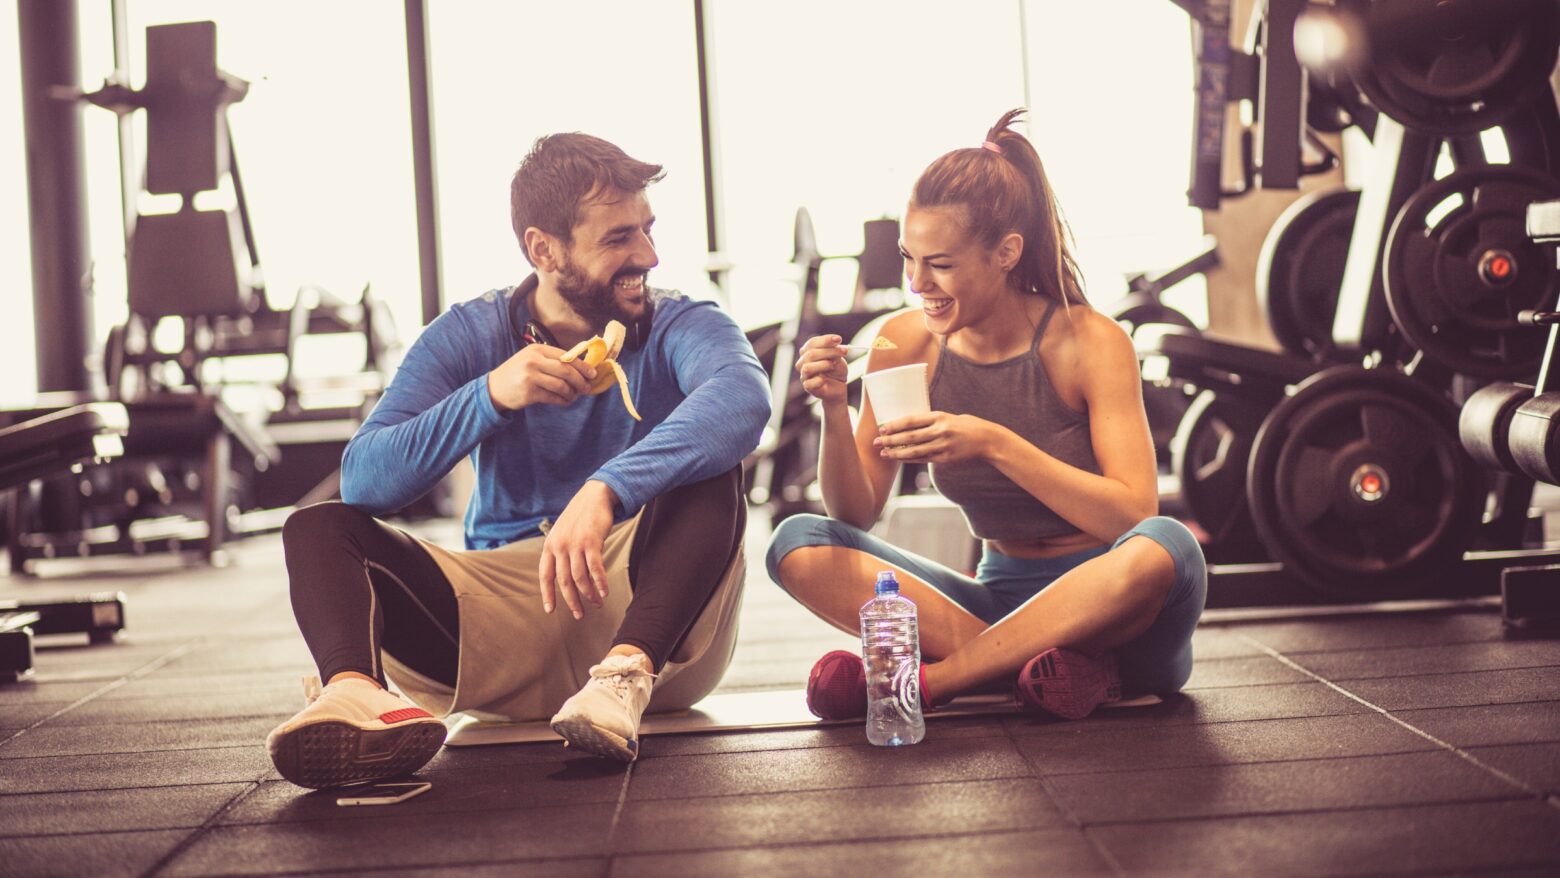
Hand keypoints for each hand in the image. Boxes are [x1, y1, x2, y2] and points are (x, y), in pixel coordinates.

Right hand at [487, 344, 595, 412]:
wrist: (494, 388)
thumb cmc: (517, 373)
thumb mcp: (531, 360)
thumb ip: (551, 361)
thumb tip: (580, 367)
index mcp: (537, 350)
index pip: (566, 356)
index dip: (582, 365)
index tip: (592, 373)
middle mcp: (533, 361)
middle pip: (566, 370)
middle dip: (581, 380)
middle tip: (587, 388)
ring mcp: (530, 377)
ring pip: (561, 386)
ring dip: (572, 393)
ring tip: (574, 396)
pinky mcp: (529, 393)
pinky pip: (553, 398)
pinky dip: (563, 401)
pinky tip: (565, 401)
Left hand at [538, 481, 617, 618]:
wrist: (595, 495)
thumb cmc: (580, 516)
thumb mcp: (563, 532)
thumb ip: (560, 551)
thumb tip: (564, 576)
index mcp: (550, 545)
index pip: (545, 575)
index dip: (547, 594)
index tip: (550, 611)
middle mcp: (560, 546)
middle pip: (564, 581)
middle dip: (572, 601)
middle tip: (579, 615)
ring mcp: (575, 544)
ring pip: (580, 578)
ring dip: (589, 594)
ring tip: (596, 604)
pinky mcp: (592, 542)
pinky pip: (595, 568)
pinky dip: (600, 583)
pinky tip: (605, 592)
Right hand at [795, 334, 849, 406]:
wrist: (839, 386)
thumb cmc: (836, 370)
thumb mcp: (838, 358)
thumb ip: (834, 352)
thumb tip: (835, 345)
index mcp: (808, 352)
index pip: (812, 343)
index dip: (825, 340)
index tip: (838, 339)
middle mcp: (803, 362)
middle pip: (811, 354)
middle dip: (829, 351)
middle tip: (844, 352)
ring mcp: (804, 375)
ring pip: (807, 368)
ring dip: (823, 365)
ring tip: (833, 365)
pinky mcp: (807, 387)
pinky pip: (809, 384)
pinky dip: (819, 381)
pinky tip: (825, 380)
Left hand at [874, 412, 992, 464]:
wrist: (987, 439)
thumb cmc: (966, 425)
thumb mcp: (948, 417)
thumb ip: (931, 421)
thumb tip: (908, 425)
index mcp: (939, 416)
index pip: (912, 420)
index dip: (895, 425)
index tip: (882, 428)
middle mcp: (940, 431)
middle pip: (910, 436)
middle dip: (891, 440)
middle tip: (876, 442)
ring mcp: (943, 445)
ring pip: (915, 451)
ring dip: (897, 453)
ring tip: (884, 453)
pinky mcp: (946, 458)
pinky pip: (924, 459)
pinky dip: (910, 459)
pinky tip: (900, 459)